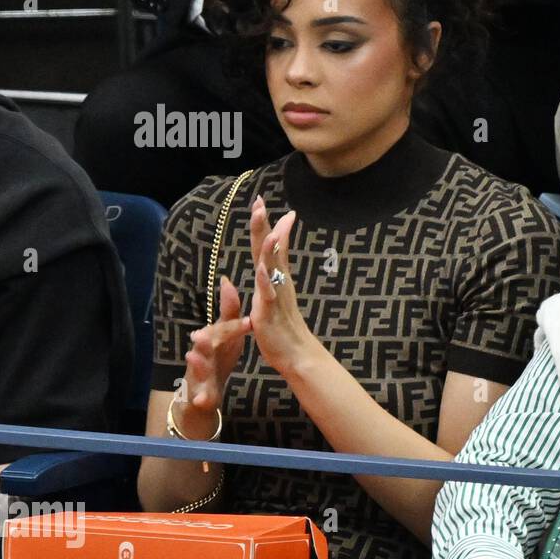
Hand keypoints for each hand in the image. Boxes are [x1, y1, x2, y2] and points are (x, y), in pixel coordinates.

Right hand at [177, 275, 250, 429]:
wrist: (203, 394)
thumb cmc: (217, 359)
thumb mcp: (226, 336)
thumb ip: (228, 312)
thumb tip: (227, 280)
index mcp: (213, 341)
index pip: (222, 330)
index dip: (233, 326)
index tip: (248, 322)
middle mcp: (203, 355)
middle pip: (202, 347)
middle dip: (203, 340)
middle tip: (202, 335)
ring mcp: (198, 375)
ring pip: (196, 369)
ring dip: (195, 364)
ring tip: (192, 357)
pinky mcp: (199, 394)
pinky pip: (199, 397)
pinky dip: (200, 398)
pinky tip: (202, 400)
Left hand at [248, 196, 314, 375]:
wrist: (299, 357)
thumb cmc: (285, 332)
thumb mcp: (272, 300)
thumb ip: (266, 282)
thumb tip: (263, 264)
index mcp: (275, 280)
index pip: (272, 247)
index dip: (269, 225)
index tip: (264, 202)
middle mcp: (277, 284)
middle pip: (269, 249)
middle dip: (264, 224)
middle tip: (260, 201)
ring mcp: (275, 296)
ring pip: (271, 266)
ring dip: (268, 243)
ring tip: (266, 223)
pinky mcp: (270, 313)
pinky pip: (268, 294)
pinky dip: (265, 279)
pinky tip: (263, 266)